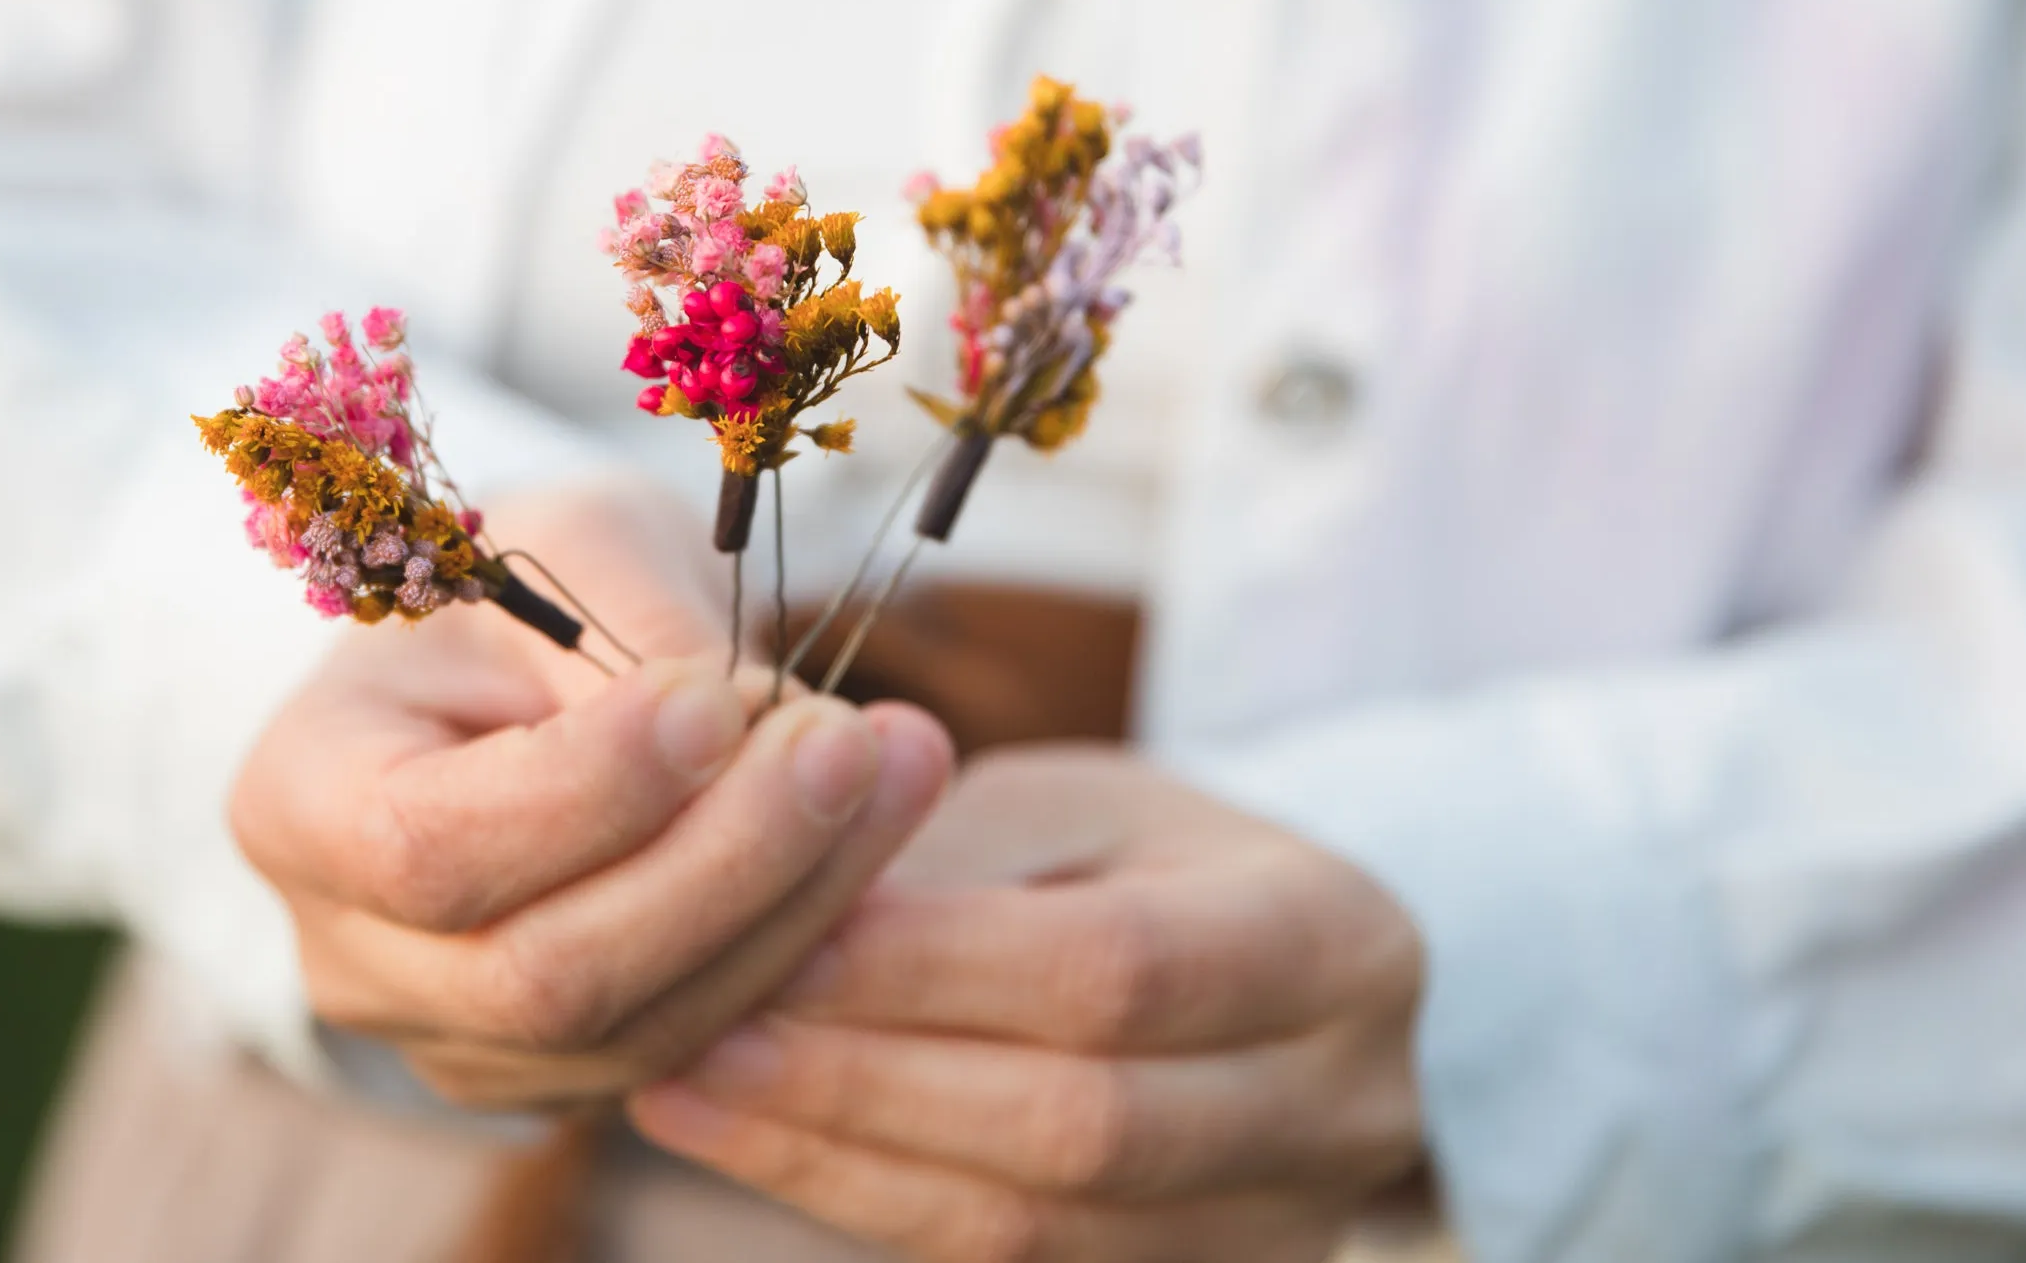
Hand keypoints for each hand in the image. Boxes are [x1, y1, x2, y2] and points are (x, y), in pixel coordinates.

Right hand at [227, 482, 957, 1110]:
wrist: (506, 673)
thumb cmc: (514, 588)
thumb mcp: (555, 542)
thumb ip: (628, 618)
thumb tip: (747, 720)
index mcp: (300, 802)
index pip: (430, 848)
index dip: (588, 791)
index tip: (719, 694)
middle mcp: (356, 954)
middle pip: (547, 971)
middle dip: (725, 857)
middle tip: (849, 738)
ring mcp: (459, 1036)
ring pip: (646, 1027)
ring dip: (798, 898)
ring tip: (900, 759)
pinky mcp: (568, 1070)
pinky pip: (701, 1040)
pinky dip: (803, 937)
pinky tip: (878, 828)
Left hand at [629, 744, 1425, 1261]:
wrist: (1273, 984)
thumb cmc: (1150, 860)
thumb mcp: (1087, 804)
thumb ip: (963, 853)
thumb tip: (786, 901)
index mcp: (1335, 940)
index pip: (1120, 968)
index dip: (937, 965)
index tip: (776, 935)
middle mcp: (1337, 1107)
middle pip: (1081, 1122)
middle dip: (865, 1080)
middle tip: (701, 1032)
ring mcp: (1278, 1226)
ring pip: (1036, 1227)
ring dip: (838, 1161)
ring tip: (688, 1092)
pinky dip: (865, 1205)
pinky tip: (756, 1146)